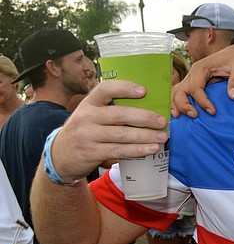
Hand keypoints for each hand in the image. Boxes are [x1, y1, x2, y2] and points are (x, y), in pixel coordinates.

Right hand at [53, 80, 167, 180]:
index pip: (105, 89)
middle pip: (119, 114)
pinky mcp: (91, 153)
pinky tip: (151, 149)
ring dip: (145, 136)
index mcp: (88, 103)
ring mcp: (88, 136)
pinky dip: (137, 150)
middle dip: (144, 117)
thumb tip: (149, 108)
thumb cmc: (86, 131)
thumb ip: (111, 110)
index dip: (125, 88)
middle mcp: (86, 117)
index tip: (144, 91)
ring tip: (162, 137)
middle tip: (162, 121)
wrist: (60, 156)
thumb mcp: (91, 115)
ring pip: (122, 134)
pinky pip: (119, 150)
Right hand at [171, 43, 233, 117]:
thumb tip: (233, 97)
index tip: (213, 112)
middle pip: (180, 90)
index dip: (202, 102)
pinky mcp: (193, 83)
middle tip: (194, 116)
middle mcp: (192, 73)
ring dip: (175, 104)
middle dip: (184, 105)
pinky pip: (181, 92)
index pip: (195, 88)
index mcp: (201, 68)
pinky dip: (178, 102)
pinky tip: (180, 113)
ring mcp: (191, 78)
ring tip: (179, 117)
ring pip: (176, 92)